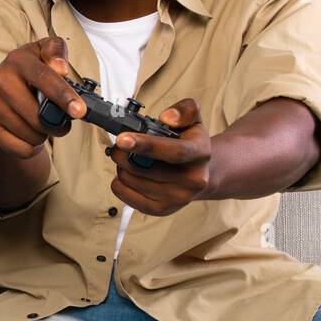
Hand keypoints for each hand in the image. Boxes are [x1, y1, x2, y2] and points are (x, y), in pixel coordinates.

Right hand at [0, 36, 86, 158]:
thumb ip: (56, 51)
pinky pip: (22, 149)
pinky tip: (28, 134)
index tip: (79, 111)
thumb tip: (60, 68)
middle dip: (58, 125)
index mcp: (17, 60)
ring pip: (32, 135)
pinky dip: (31, 146)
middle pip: (39, 117)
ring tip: (39, 124)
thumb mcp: (42, 53)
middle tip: (60, 121)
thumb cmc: (27, 74)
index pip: (43, 78)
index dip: (63, 95)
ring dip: (43, 135)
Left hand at [107, 98, 212, 215]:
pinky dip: (120, 183)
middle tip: (118, 145)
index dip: (145, 144)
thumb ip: (185, 110)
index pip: (173, 151)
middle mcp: (194, 180)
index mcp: (201, 154)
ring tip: (129, 159)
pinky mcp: (162, 210)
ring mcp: (178, 198)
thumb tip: (167, 117)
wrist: (201, 173)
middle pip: (146, 168)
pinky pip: (127, 196)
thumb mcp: (194, 120)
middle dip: (123, 154)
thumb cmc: (191, 144)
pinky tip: (129, 174)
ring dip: (122, 167)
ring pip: (133, 181)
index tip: (122, 139)